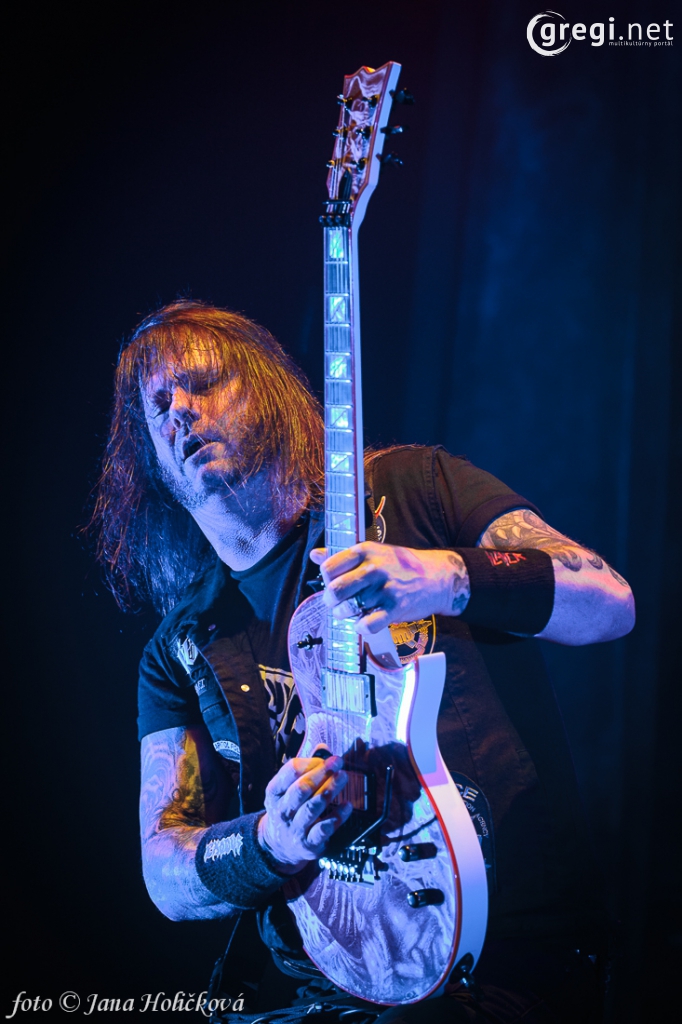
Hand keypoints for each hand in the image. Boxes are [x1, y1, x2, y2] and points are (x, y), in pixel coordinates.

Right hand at [258, 757, 351, 873]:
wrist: (278, 845)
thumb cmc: (288, 808)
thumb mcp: (287, 788)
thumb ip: (306, 767)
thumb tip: (323, 748)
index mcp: (274, 792)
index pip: (289, 772)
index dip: (309, 762)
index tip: (325, 758)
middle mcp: (282, 810)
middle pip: (301, 789)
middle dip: (321, 773)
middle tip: (338, 762)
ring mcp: (294, 828)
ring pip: (312, 808)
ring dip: (329, 791)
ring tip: (343, 777)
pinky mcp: (308, 844)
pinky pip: (323, 830)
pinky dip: (336, 817)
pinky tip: (347, 806)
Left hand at [310, 542, 469, 632]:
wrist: (436, 576)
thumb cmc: (399, 565)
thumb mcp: (372, 552)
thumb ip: (342, 555)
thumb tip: (314, 554)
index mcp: (365, 551)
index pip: (329, 567)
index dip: (326, 579)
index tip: (333, 583)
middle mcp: (374, 569)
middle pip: (335, 590)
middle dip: (329, 600)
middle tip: (335, 602)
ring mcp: (385, 589)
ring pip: (349, 609)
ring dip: (344, 614)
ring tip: (350, 611)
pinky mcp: (395, 609)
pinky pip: (367, 625)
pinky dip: (360, 628)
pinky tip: (362, 623)